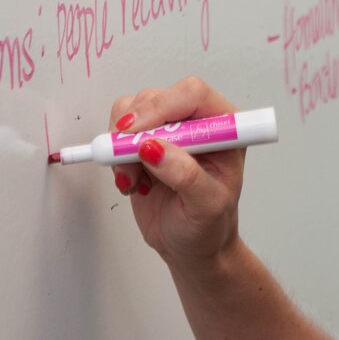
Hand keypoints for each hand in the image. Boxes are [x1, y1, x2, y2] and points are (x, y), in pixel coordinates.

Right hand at [109, 77, 245, 267]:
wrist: (191, 245)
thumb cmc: (209, 225)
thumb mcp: (206, 206)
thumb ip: (184, 175)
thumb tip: (153, 148)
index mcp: (224, 126)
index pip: (193, 94)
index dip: (162, 107)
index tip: (138, 136)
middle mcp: (196, 121)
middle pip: (156, 98)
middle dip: (135, 130)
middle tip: (128, 163)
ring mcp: (168, 129)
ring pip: (131, 111)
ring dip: (122, 146)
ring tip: (135, 179)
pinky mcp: (143, 140)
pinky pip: (117, 131)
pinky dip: (114, 155)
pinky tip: (131, 180)